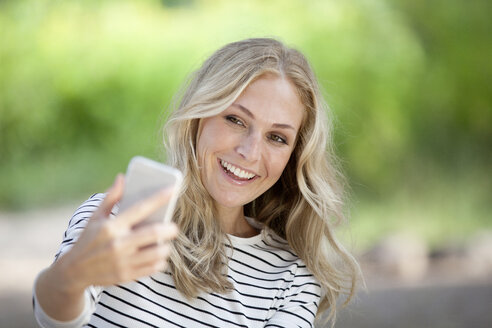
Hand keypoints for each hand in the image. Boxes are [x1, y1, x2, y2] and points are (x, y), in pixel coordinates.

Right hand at [56, 174, 178, 293]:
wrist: (73, 271)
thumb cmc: (88, 240)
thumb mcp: (95, 217)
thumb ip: (111, 197)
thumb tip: (122, 178)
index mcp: (112, 226)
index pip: (140, 208)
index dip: (159, 198)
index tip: (172, 190)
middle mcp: (118, 243)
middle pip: (155, 232)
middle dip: (170, 229)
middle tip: (173, 227)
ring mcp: (123, 261)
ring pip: (158, 252)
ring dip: (166, 246)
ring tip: (165, 243)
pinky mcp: (127, 275)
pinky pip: (153, 267)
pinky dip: (160, 261)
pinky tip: (158, 256)